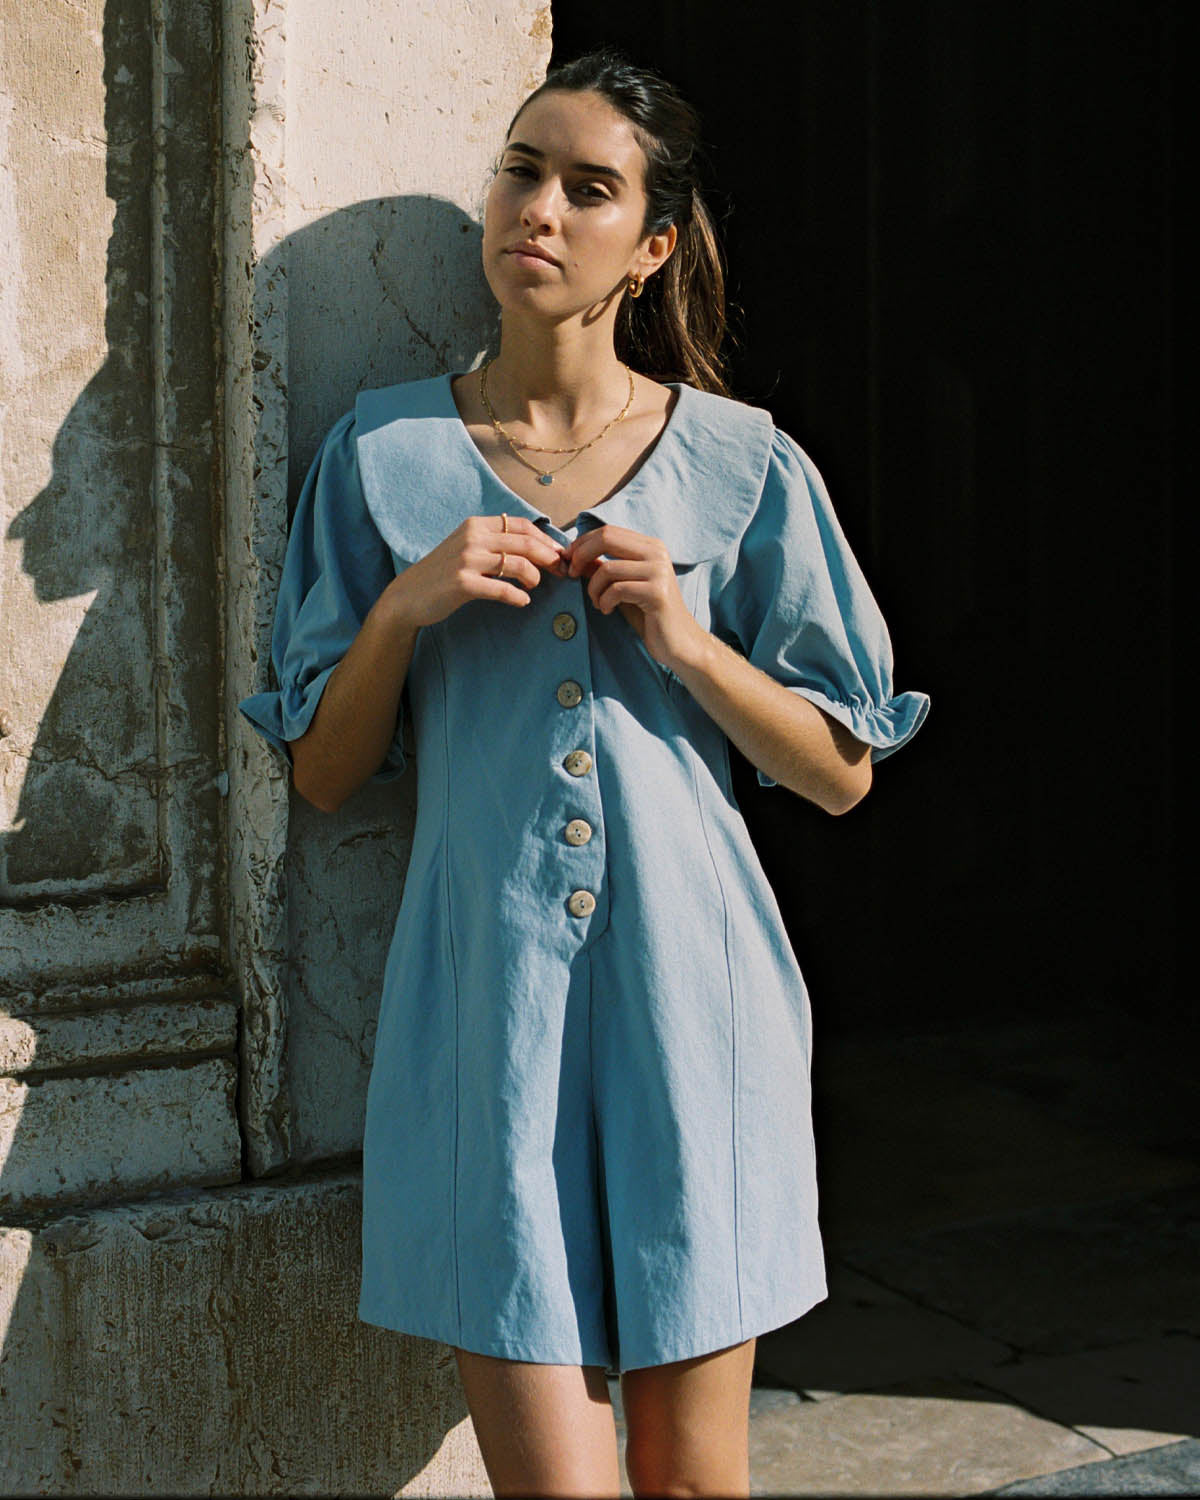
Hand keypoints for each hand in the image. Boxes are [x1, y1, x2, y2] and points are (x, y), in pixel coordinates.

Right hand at [383, 514, 566, 629]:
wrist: (408, 595)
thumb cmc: (443, 573)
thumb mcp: (466, 547)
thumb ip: (493, 542)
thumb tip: (534, 547)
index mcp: (476, 525)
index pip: (521, 525)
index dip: (545, 539)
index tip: (559, 553)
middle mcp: (473, 537)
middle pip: (525, 543)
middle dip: (550, 557)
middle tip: (561, 572)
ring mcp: (467, 560)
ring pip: (518, 564)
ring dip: (535, 577)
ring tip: (534, 587)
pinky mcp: (463, 583)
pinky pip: (502, 589)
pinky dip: (518, 597)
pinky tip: (522, 602)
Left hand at [563, 523, 707, 671]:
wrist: (678, 641)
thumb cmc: (648, 614)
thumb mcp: (622, 586)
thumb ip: (603, 568)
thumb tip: (574, 555)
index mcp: (650, 546)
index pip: (608, 531)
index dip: (582, 543)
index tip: (569, 560)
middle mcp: (657, 553)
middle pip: (606, 538)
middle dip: (581, 556)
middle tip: (572, 574)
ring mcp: (659, 572)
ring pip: (607, 569)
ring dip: (593, 589)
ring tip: (598, 603)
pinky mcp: (657, 593)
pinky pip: (616, 590)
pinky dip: (604, 601)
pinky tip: (608, 610)